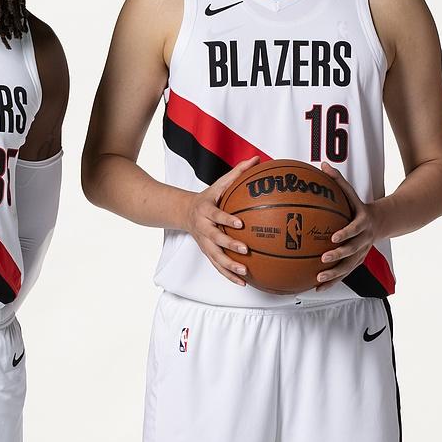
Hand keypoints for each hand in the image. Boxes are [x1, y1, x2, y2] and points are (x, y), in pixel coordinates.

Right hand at [184, 157, 257, 285]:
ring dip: (229, 266)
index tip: (240, 224)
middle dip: (229, 245)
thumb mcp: (220, 184)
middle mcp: (203, 228)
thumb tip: (256, 159)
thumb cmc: (208, 197)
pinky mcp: (207, 252)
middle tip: (245, 250)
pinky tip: (243, 282)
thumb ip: (237, 173)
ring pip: (215, 257)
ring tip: (244, 272)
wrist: (185, 212)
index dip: (226, 220)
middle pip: (215, 239)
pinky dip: (229, 275)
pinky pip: (217, 266)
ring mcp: (204, 242)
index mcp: (206, 210)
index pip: (216, 215)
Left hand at [316, 164, 376, 284]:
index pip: (355, 228)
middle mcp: (364, 240)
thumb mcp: (351, 193)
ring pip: (349, 266)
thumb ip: (338, 181)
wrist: (382, 222)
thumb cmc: (359, 206)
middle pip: (353, 250)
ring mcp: (362, 253)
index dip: (346, 233)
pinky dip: (332, 282)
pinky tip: (316, 287)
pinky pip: (344, 274)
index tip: (333, 237)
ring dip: (335, 274)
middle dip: (339, 255)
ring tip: (319, 278)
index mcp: (363, 222)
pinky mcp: (357, 262)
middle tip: (324, 258)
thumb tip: (322, 164)